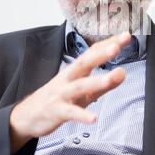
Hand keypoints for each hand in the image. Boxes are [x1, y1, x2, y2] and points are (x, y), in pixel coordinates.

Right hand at [9, 32, 130, 152]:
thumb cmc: (58, 98)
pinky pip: (71, 112)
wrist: (28, 115)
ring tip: (112, 78)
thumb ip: (104, 83)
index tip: (126, 36)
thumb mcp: (84, 90)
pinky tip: (93, 118)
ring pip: (79, 86)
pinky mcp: (57, 111)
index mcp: (75, 70)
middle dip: (100, 54)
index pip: (93, 52)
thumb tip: (123, 73)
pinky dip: (82, 115)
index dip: (108, 44)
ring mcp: (61, 94)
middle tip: (116, 47)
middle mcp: (68, 78)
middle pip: (84, 63)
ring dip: (96, 81)